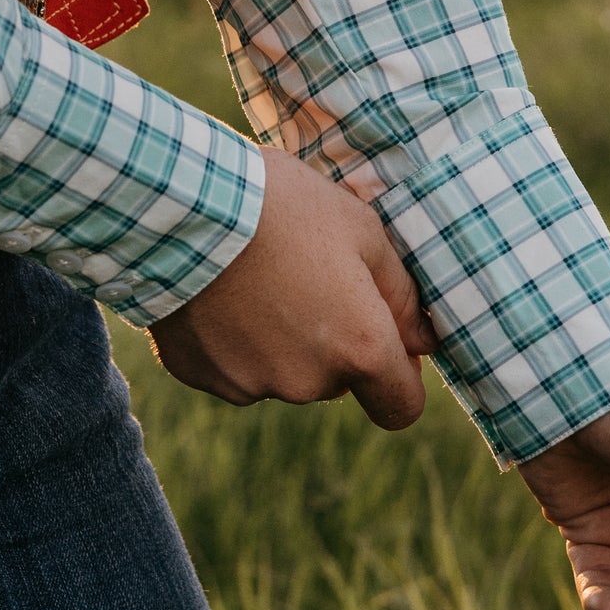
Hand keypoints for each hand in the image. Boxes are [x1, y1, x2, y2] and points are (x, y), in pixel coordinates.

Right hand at [150, 145, 436, 428]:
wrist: (183, 202)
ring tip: (253, 275)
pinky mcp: (199, 376)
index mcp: (358, 348)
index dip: (398, 377)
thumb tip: (426, 339)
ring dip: (277, 339)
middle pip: (335, 380)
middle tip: (304, 276)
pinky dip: (228, 338)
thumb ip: (401, 294)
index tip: (383, 338)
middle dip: (330, 340)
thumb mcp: (362, 230)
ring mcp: (248, 385)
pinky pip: (228, 365)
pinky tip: (217, 289)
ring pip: (280, 372)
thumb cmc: (284, 206)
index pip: (400, 407)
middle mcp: (307, 382)